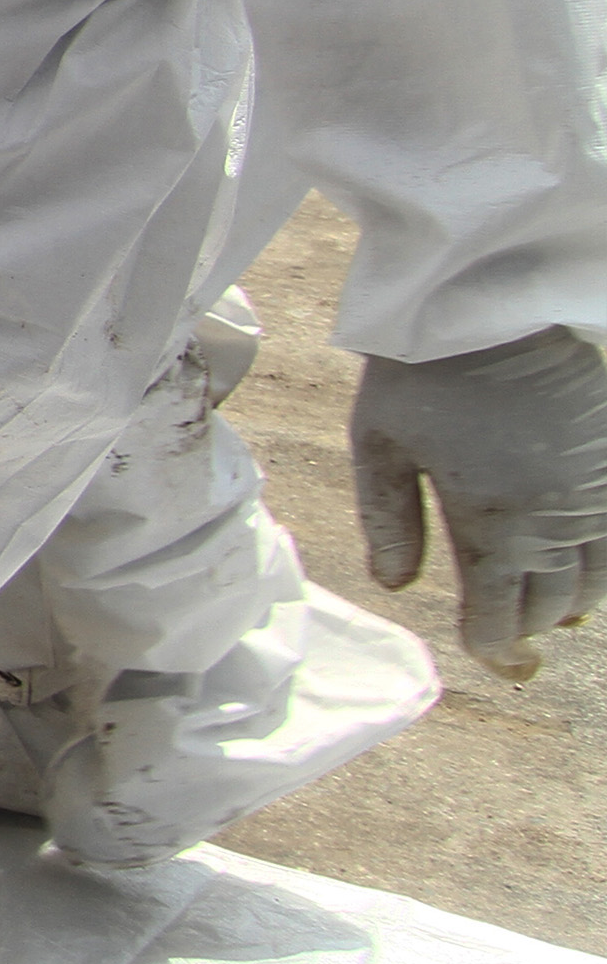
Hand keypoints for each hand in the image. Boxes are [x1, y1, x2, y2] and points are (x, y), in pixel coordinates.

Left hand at [352, 328, 606, 676]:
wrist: (488, 305)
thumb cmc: (420, 374)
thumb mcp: (379, 445)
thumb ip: (389, 519)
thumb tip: (398, 584)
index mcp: (491, 522)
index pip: (499, 615)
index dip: (495, 649)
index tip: (493, 659)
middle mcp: (554, 518)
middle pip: (551, 604)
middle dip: (528, 629)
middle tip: (514, 641)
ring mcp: (596, 493)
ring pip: (598, 581)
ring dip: (572, 601)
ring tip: (545, 606)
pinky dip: (605, 565)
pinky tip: (583, 566)